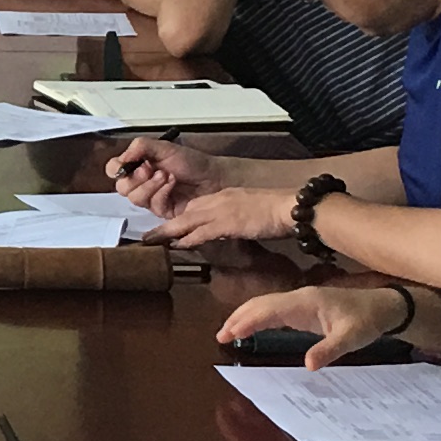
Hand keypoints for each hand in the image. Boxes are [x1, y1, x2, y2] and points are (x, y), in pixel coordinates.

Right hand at [105, 134, 223, 215]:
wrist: (213, 177)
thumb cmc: (191, 162)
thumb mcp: (164, 148)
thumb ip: (141, 147)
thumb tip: (122, 158)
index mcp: (138, 166)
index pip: (115, 169)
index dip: (117, 169)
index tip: (127, 164)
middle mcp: (142, 183)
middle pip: (121, 188)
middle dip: (135, 178)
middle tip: (150, 169)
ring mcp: (151, 198)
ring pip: (135, 198)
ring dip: (150, 185)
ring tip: (166, 175)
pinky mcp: (162, 211)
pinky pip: (153, 205)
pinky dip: (162, 192)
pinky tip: (172, 184)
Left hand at [153, 185, 296, 249]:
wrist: (290, 207)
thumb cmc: (277, 211)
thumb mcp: (251, 211)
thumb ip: (238, 218)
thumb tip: (232, 228)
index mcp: (226, 196)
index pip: (197, 206)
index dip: (181, 218)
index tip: (168, 228)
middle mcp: (219, 200)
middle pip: (186, 211)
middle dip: (168, 224)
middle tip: (150, 235)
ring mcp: (221, 210)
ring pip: (187, 220)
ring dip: (168, 231)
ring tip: (151, 241)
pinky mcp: (227, 222)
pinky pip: (201, 231)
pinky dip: (187, 238)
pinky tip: (176, 245)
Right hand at [216, 283, 406, 367]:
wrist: (384, 307)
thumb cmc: (367, 321)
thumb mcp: (351, 338)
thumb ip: (328, 350)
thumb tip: (307, 366)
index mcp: (305, 303)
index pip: (269, 309)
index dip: (248, 320)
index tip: (229, 333)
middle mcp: (299, 298)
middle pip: (261, 303)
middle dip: (239, 317)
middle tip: (220, 335)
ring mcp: (301, 301)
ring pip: (266, 304)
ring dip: (246, 316)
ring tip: (229, 332)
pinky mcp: (304, 307)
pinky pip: (275, 309)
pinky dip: (259, 317)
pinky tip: (253, 328)